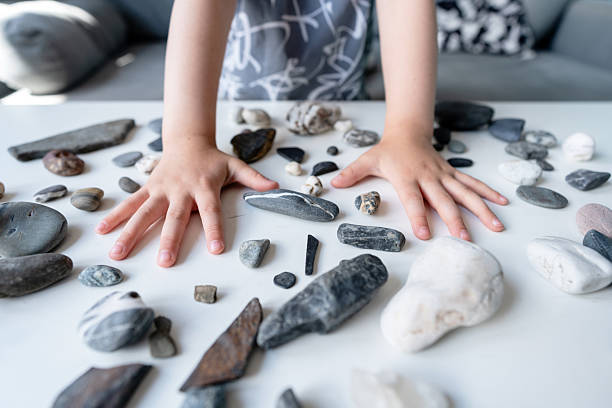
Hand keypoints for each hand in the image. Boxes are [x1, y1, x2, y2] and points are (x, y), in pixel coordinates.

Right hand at [95, 144, 277, 266]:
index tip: (216, 251)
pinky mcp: (148, 188)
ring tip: (118, 254)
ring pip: (144, 213)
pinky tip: (103, 231)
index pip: (211, 211)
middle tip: (164, 263)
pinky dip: (116, 216)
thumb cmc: (213, 159)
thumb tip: (276, 188)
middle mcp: (180, 190)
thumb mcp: (235, 166)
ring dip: (131, 233)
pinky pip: (130, 203)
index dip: (214, 230)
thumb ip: (253, 179)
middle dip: (169, 240)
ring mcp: (161, 189)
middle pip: (174, 217)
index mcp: (204, 187)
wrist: (187, 140)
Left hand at [331, 127, 507, 240]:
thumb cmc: (387, 151)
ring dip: (481, 210)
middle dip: (455, 220)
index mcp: (407, 176)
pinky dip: (488, 193)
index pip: (413, 199)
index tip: (426, 234)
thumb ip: (352, 174)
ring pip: (466, 193)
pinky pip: (473, 184)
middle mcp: (428, 177)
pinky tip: (502, 204)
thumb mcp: (367, 160)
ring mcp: (444, 176)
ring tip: (497, 226)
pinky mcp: (453, 174)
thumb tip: (332, 183)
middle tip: (465, 239)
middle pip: (444, 200)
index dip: (419, 216)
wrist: (408, 131)